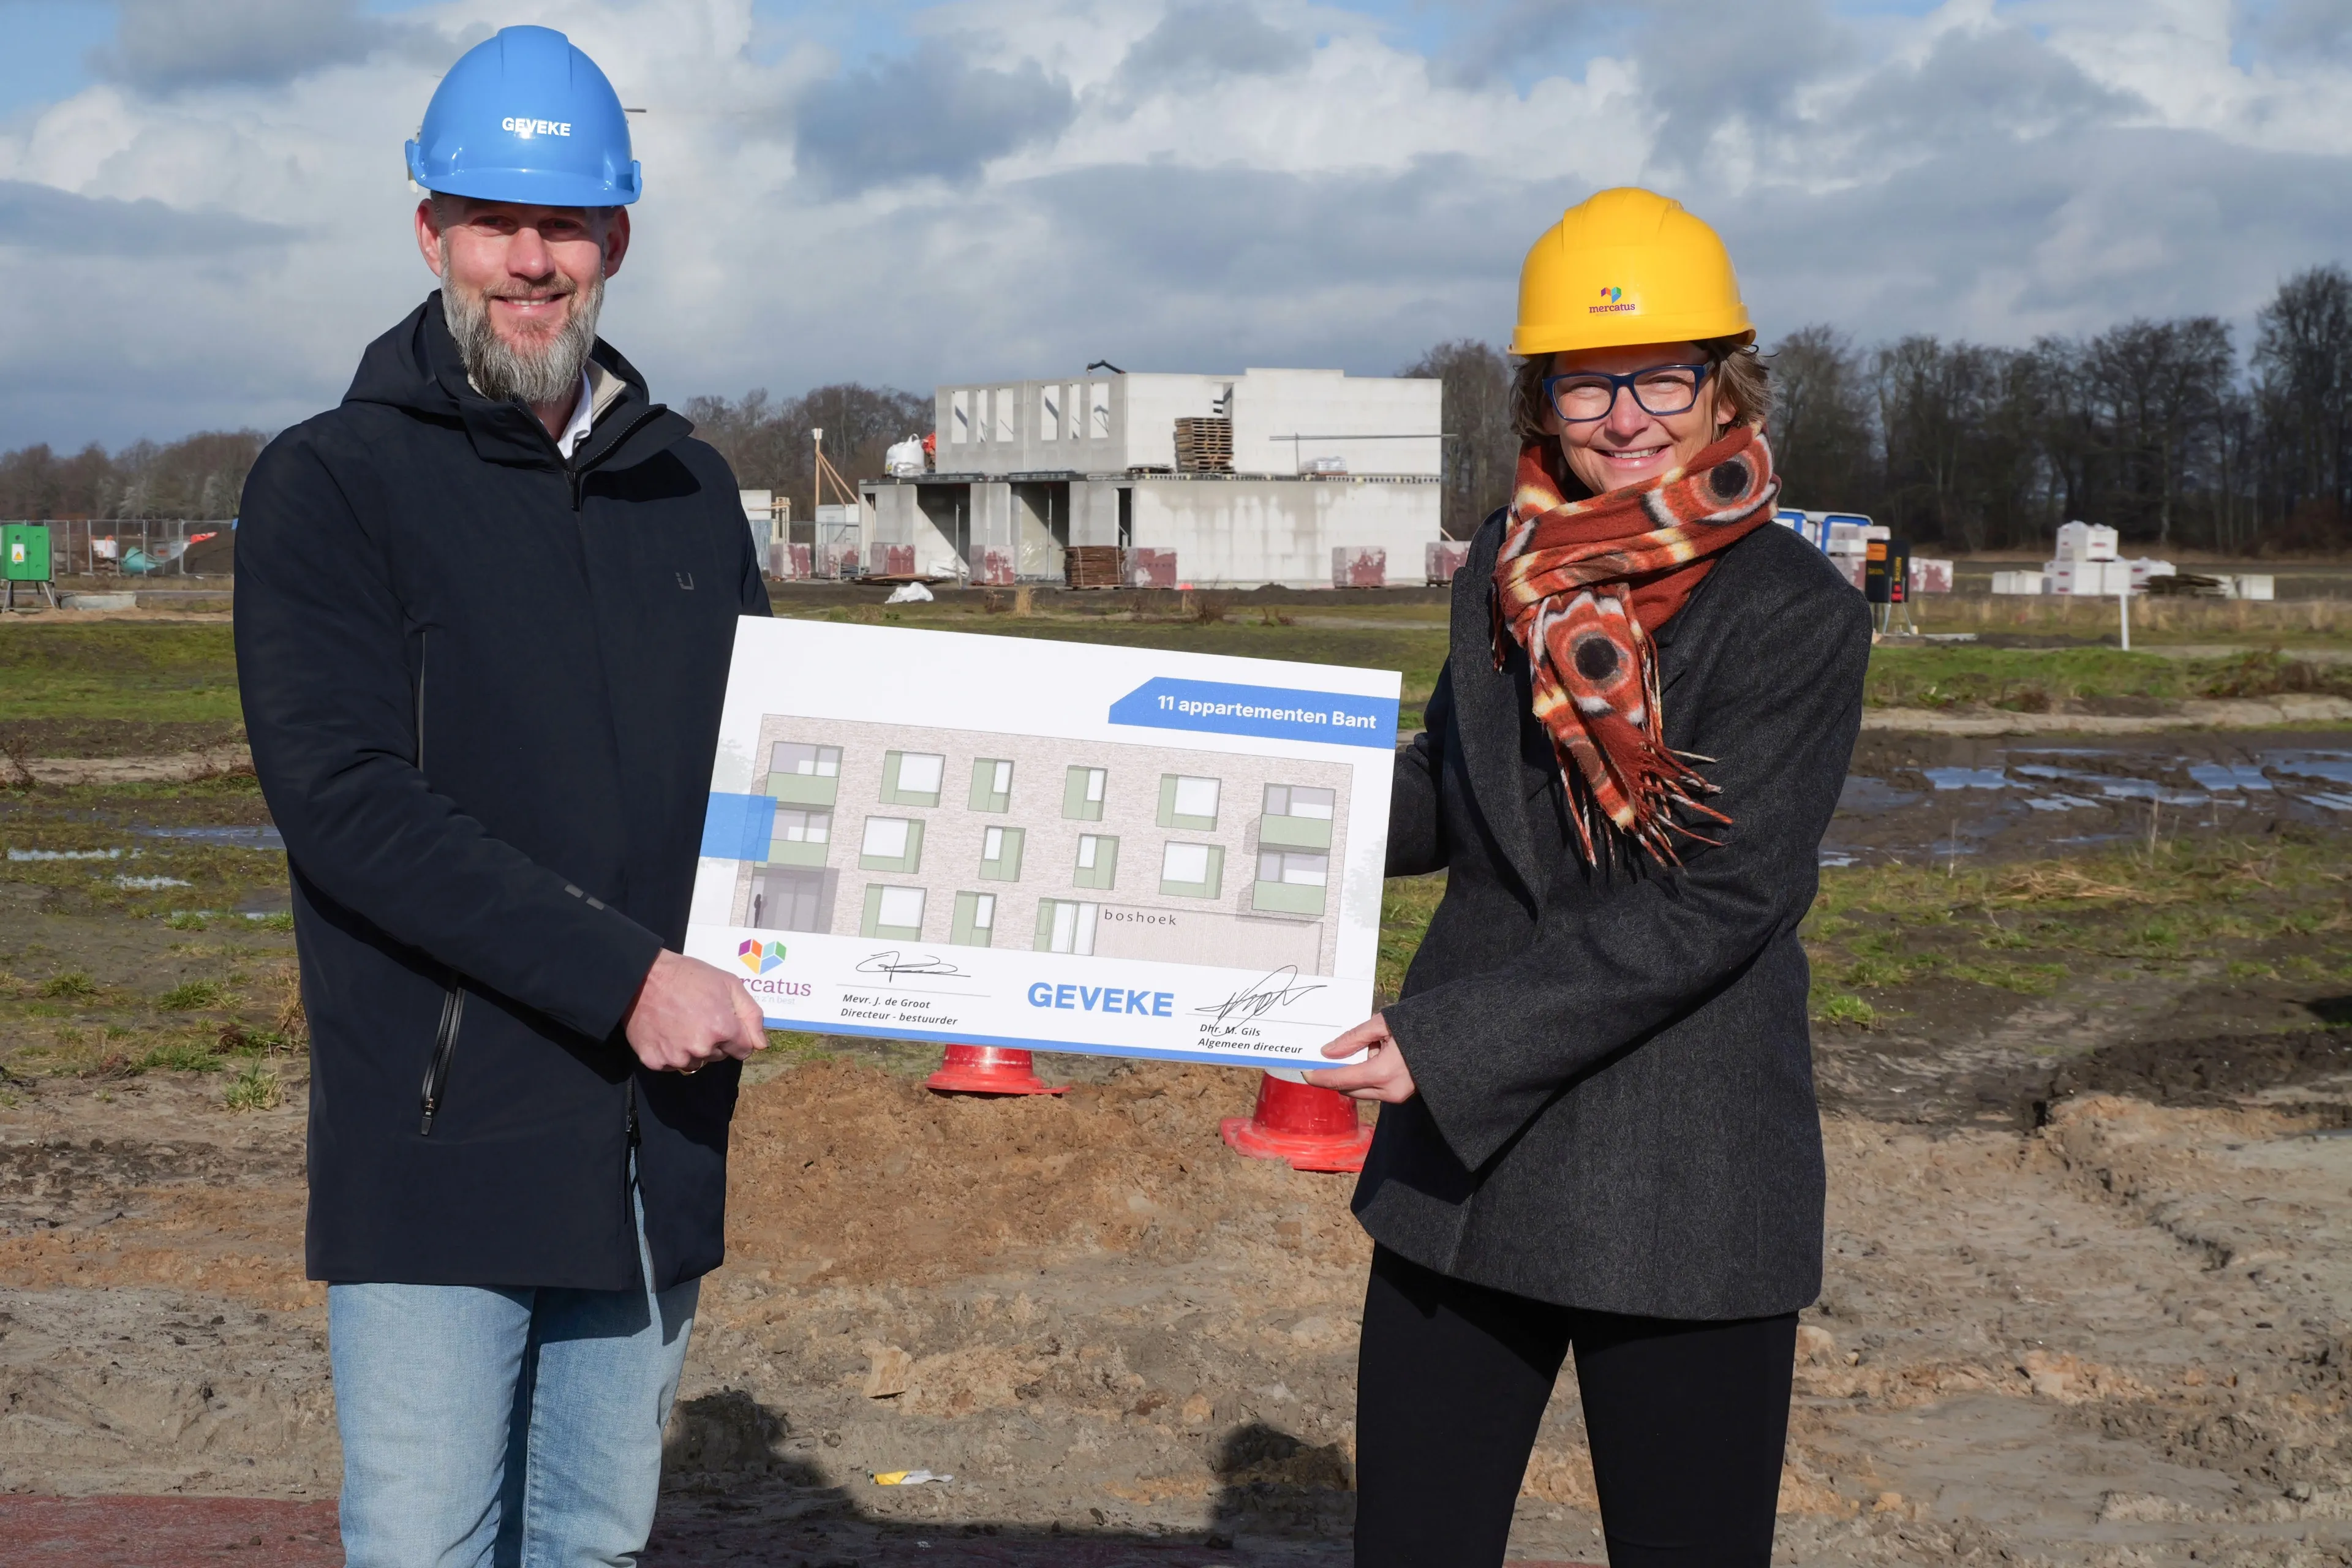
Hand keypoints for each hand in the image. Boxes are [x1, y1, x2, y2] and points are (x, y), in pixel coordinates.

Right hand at [623, 950, 767, 1074]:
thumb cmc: (688, 976)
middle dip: (714, 1041)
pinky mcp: (654, 1061)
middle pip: (719, 1056)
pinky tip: (666, 1031)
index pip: (743, 1050)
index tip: (723, 1021)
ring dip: (692, 1048)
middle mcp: (701, 1048)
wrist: (642, 976)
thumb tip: (761, 1045)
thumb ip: (751, 1015)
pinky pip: (672, 1064)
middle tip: (698, 1016)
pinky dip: (670, 1052)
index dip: (735, 1035)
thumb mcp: (729, 984)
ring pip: (696, 1062)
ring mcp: (676, 1057)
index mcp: (723, 1030)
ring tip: (680, 1023)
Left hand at [1306, 1013, 1416, 1103]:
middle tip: (1325, 1057)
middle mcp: (1389, 1091)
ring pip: (1360, 1091)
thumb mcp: (1383, 1024)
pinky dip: (1366, 1077)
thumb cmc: (1419, 1026)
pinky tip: (1376, 1056)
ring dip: (1352, 1076)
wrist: (1453, 1039)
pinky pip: (1373, 1090)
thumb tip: (1327, 1051)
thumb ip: (1352, 1038)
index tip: (1305, 1072)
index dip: (1319, 1077)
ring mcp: (1397, 1097)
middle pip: (1347, 1089)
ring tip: (1365, 1049)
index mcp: (1382, 1073)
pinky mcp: (1401, 1097)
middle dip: (1334, 1075)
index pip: (1340, 1080)